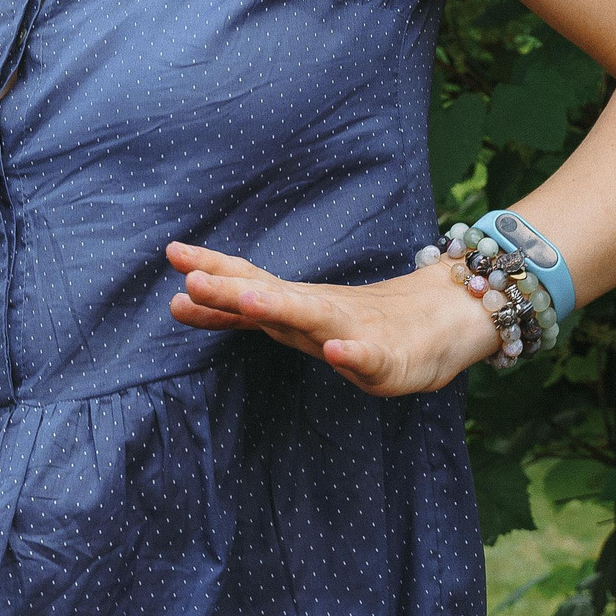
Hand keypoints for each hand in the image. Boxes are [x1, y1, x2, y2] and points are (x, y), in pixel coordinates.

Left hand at [166, 241, 503, 395]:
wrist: (443, 321)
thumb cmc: (359, 323)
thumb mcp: (293, 318)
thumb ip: (241, 312)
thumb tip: (178, 300)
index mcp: (294, 304)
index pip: (246, 282)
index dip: (211, 272)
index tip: (172, 255)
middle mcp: (318, 311)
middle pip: (270, 295)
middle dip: (232, 289)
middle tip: (192, 279)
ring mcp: (352, 332)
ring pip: (313, 318)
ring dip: (282, 307)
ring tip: (251, 300)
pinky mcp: (388, 359)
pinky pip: (368, 357)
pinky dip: (352, 353)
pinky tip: (338, 351)